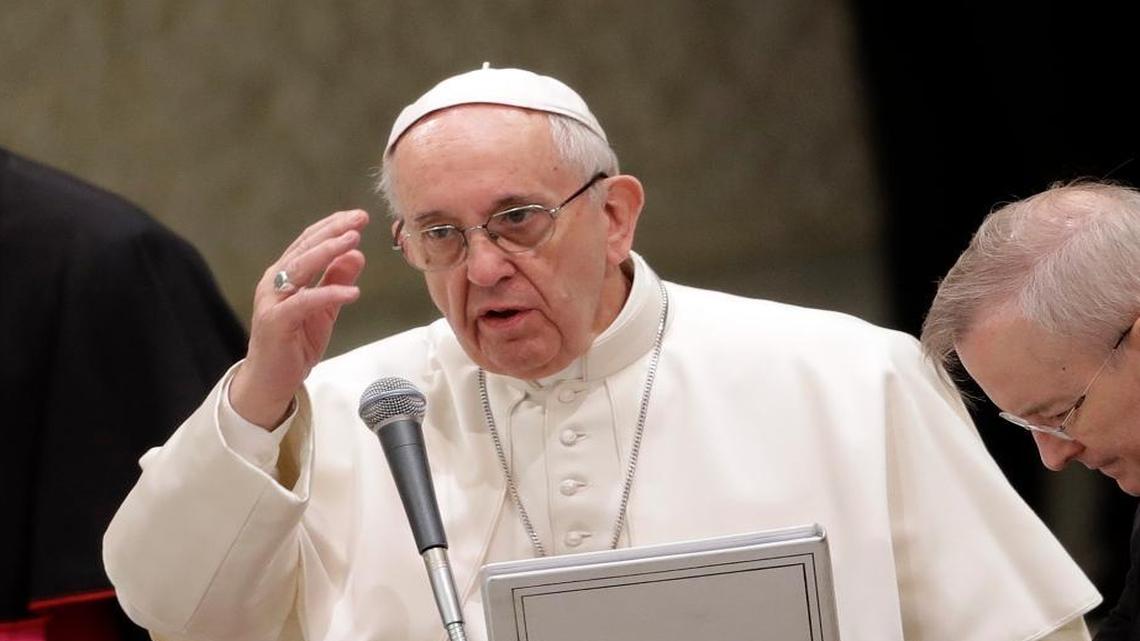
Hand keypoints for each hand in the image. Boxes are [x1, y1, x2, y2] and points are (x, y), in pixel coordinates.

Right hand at [230, 209, 368, 427]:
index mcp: (285, 275)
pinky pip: (305, 302)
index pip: (309, 242)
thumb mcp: (324, 309)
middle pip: (305, 248)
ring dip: (328, 252)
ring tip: (354, 241)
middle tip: (359, 219)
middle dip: (333, 231)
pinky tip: (353, 292)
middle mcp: (275, 282)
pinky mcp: (276, 322)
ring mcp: (272, 301)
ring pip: (301, 268)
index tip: (358, 216)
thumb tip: (357, 253)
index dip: (333, 226)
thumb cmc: (295, 343)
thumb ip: (336, 280)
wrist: (271, 381)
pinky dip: (329, 294)